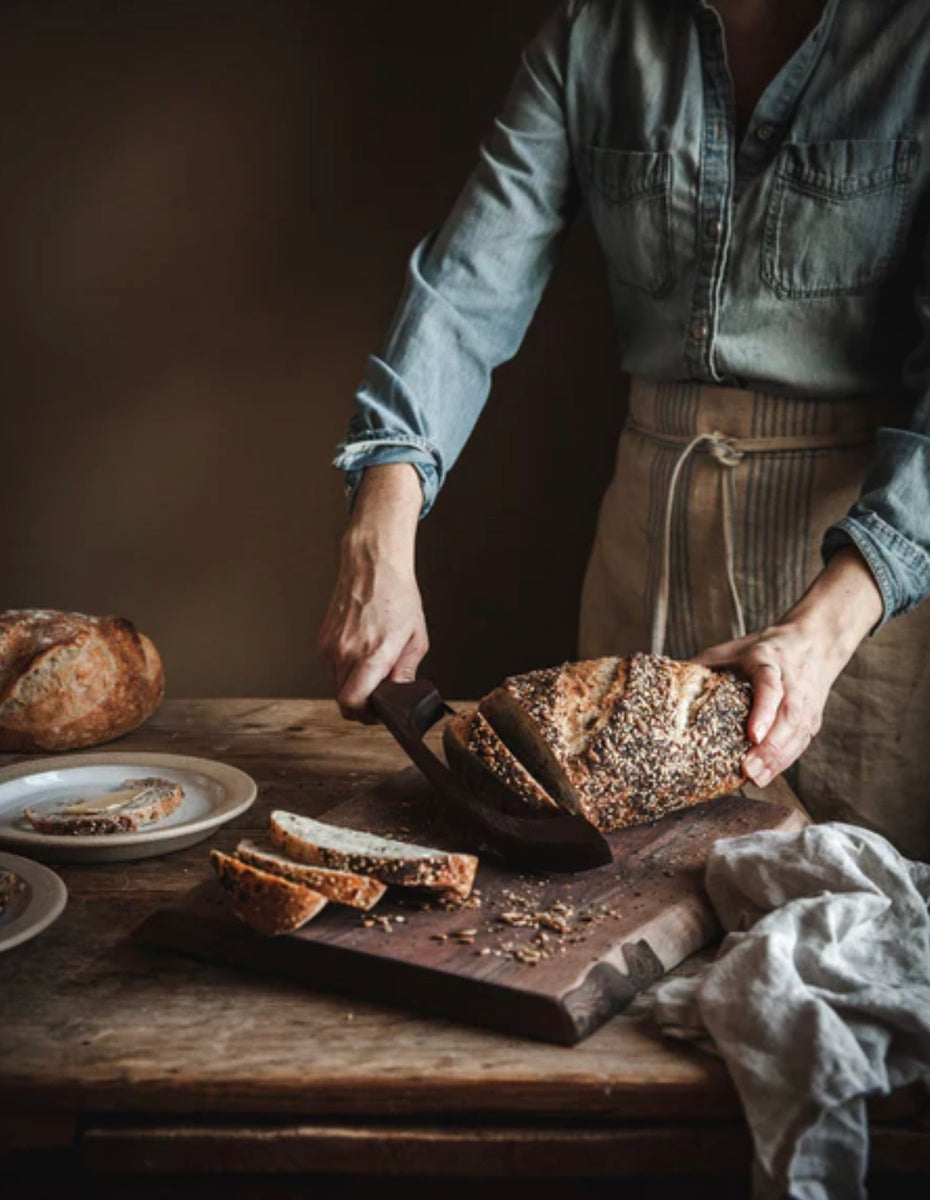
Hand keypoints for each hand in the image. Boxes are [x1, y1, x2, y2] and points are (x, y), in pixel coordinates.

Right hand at [318, 465, 428, 722]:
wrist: (373, 567)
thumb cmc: (398, 597)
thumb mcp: (416, 638)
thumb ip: (406, 673)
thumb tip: (400, 696)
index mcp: (372, 654)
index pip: (353, 703)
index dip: (365, 715)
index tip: (378, 712)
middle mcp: (346, 653)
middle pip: (344, 699)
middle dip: (362, 703)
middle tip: (380, 695)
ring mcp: (330, 646)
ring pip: (336, 685)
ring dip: (352, 686)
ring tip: (372, 669)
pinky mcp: (322, 640)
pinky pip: (331, 668)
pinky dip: (344, 670)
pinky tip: (360, 655)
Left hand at [694, 548, 882, 787]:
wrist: (812, 643)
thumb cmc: (761, 649)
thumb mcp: (730, 650)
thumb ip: (703, 667)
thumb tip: (666, 690)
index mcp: (769, 661)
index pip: (770, 687)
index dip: (764, 712)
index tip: (752, 736)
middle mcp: (793, 682)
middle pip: (789, 716)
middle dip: (770, 747)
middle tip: (748, 771)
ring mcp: (807, 702)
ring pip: (799, 733)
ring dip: (778, 760)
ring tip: (754, 778)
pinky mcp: (813, 719)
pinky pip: (801, 743)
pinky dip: (785, 761)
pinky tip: (765, 775)